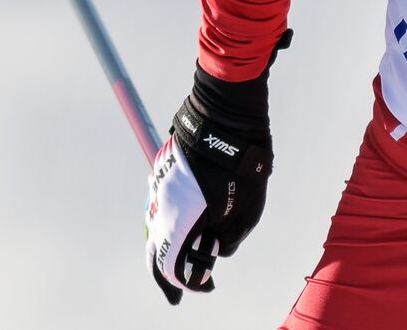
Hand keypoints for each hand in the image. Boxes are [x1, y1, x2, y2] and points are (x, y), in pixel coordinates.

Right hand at [144, 98, 275, 303]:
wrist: (227, 117)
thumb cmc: (243, 164)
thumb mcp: (248, 209)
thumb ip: (232, 237)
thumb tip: (218, 249)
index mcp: (180, 218)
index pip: (169, 264)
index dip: (184, 283)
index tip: (201, 289)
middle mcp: (162, 205)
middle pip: (158, 248)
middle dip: (176, 269)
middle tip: (195, 280)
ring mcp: (159, 187)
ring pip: (162, 225)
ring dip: (180, 241)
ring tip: (207, 245)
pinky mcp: (164, 174)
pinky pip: (167, 205)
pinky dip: (180, 219)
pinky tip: (203, 220)